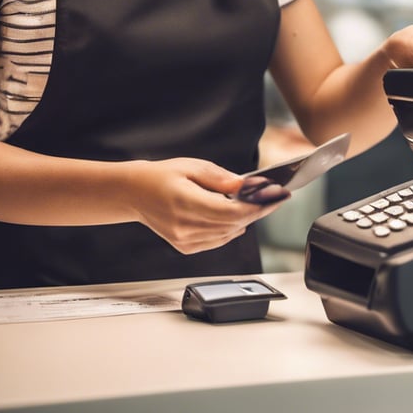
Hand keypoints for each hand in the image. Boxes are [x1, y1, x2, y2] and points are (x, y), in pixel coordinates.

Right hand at [124, 158, 289, 253]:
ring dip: (245, 221)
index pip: (231, 213)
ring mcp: (184, 240)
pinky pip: (216, 241)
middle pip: (233, 225)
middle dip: (257, 212)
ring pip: (227, 235)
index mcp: (186, 203)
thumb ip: (219, 178)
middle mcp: (185, 226)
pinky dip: (230, 230)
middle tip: (274, 199)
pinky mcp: (184, 247)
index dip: (257, 207)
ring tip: (257, 205)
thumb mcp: (192, 166)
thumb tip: (243, 186)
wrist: (135, 193)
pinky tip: (236, 218)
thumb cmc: (162, 176)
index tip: (276, 199)